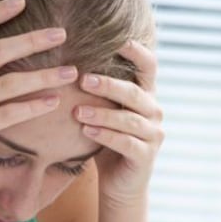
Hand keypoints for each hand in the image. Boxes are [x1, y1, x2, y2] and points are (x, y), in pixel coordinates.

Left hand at [76, 40, 163, 208]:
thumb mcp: (104, 111)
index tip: (116, 38)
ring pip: (128, 119)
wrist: (120, 183)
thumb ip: (97, 90)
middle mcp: (154, 112)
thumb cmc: (107, 140)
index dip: (136, 50)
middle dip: (108, 85)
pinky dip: (105, 136)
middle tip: (82, 79)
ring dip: (102, 113)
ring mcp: (153, 134)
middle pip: (134, 92)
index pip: (148, 66)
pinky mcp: (146, 156)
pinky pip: (126, 143)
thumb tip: (66, 56)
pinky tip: (86, 131)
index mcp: (146, 95)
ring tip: (77, 112)